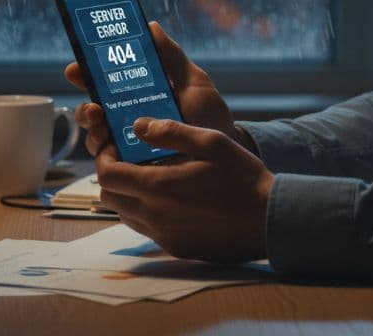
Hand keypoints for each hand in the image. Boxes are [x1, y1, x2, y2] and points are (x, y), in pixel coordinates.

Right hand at [66, 21, 251, 160]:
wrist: (226, 157)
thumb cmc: (209, 117)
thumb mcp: (193, 83)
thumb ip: (172, 57)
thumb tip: (150, 26)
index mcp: (137, 96)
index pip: (103, 83)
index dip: (85, 74)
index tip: (76, 69)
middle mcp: (127, 121)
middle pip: (92, 111)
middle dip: (85, 107)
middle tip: (93, 105)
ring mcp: (128, 147)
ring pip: (95, 138)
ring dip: (93, 130)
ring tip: (103, 126)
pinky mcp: (133, 171)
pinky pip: (109, 165)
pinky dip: (105, 156)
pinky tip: (113, 150)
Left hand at [95, 117, 272, 261]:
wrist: (269, 220)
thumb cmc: (243, 178)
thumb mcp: (212, 142)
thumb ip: (171, 132)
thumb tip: (138, 125)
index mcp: (158, 186)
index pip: (106, 175)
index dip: (103, 157)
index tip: (114, 145)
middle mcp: (154, 215)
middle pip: (109, 196)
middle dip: (112, 174)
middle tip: (129, 158)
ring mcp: (163, 234)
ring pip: (124, 214)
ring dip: (127, 194)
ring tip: (149, 176)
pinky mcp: (175, 246)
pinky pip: (145, 229)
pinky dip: (145, 212)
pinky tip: (170, 199)